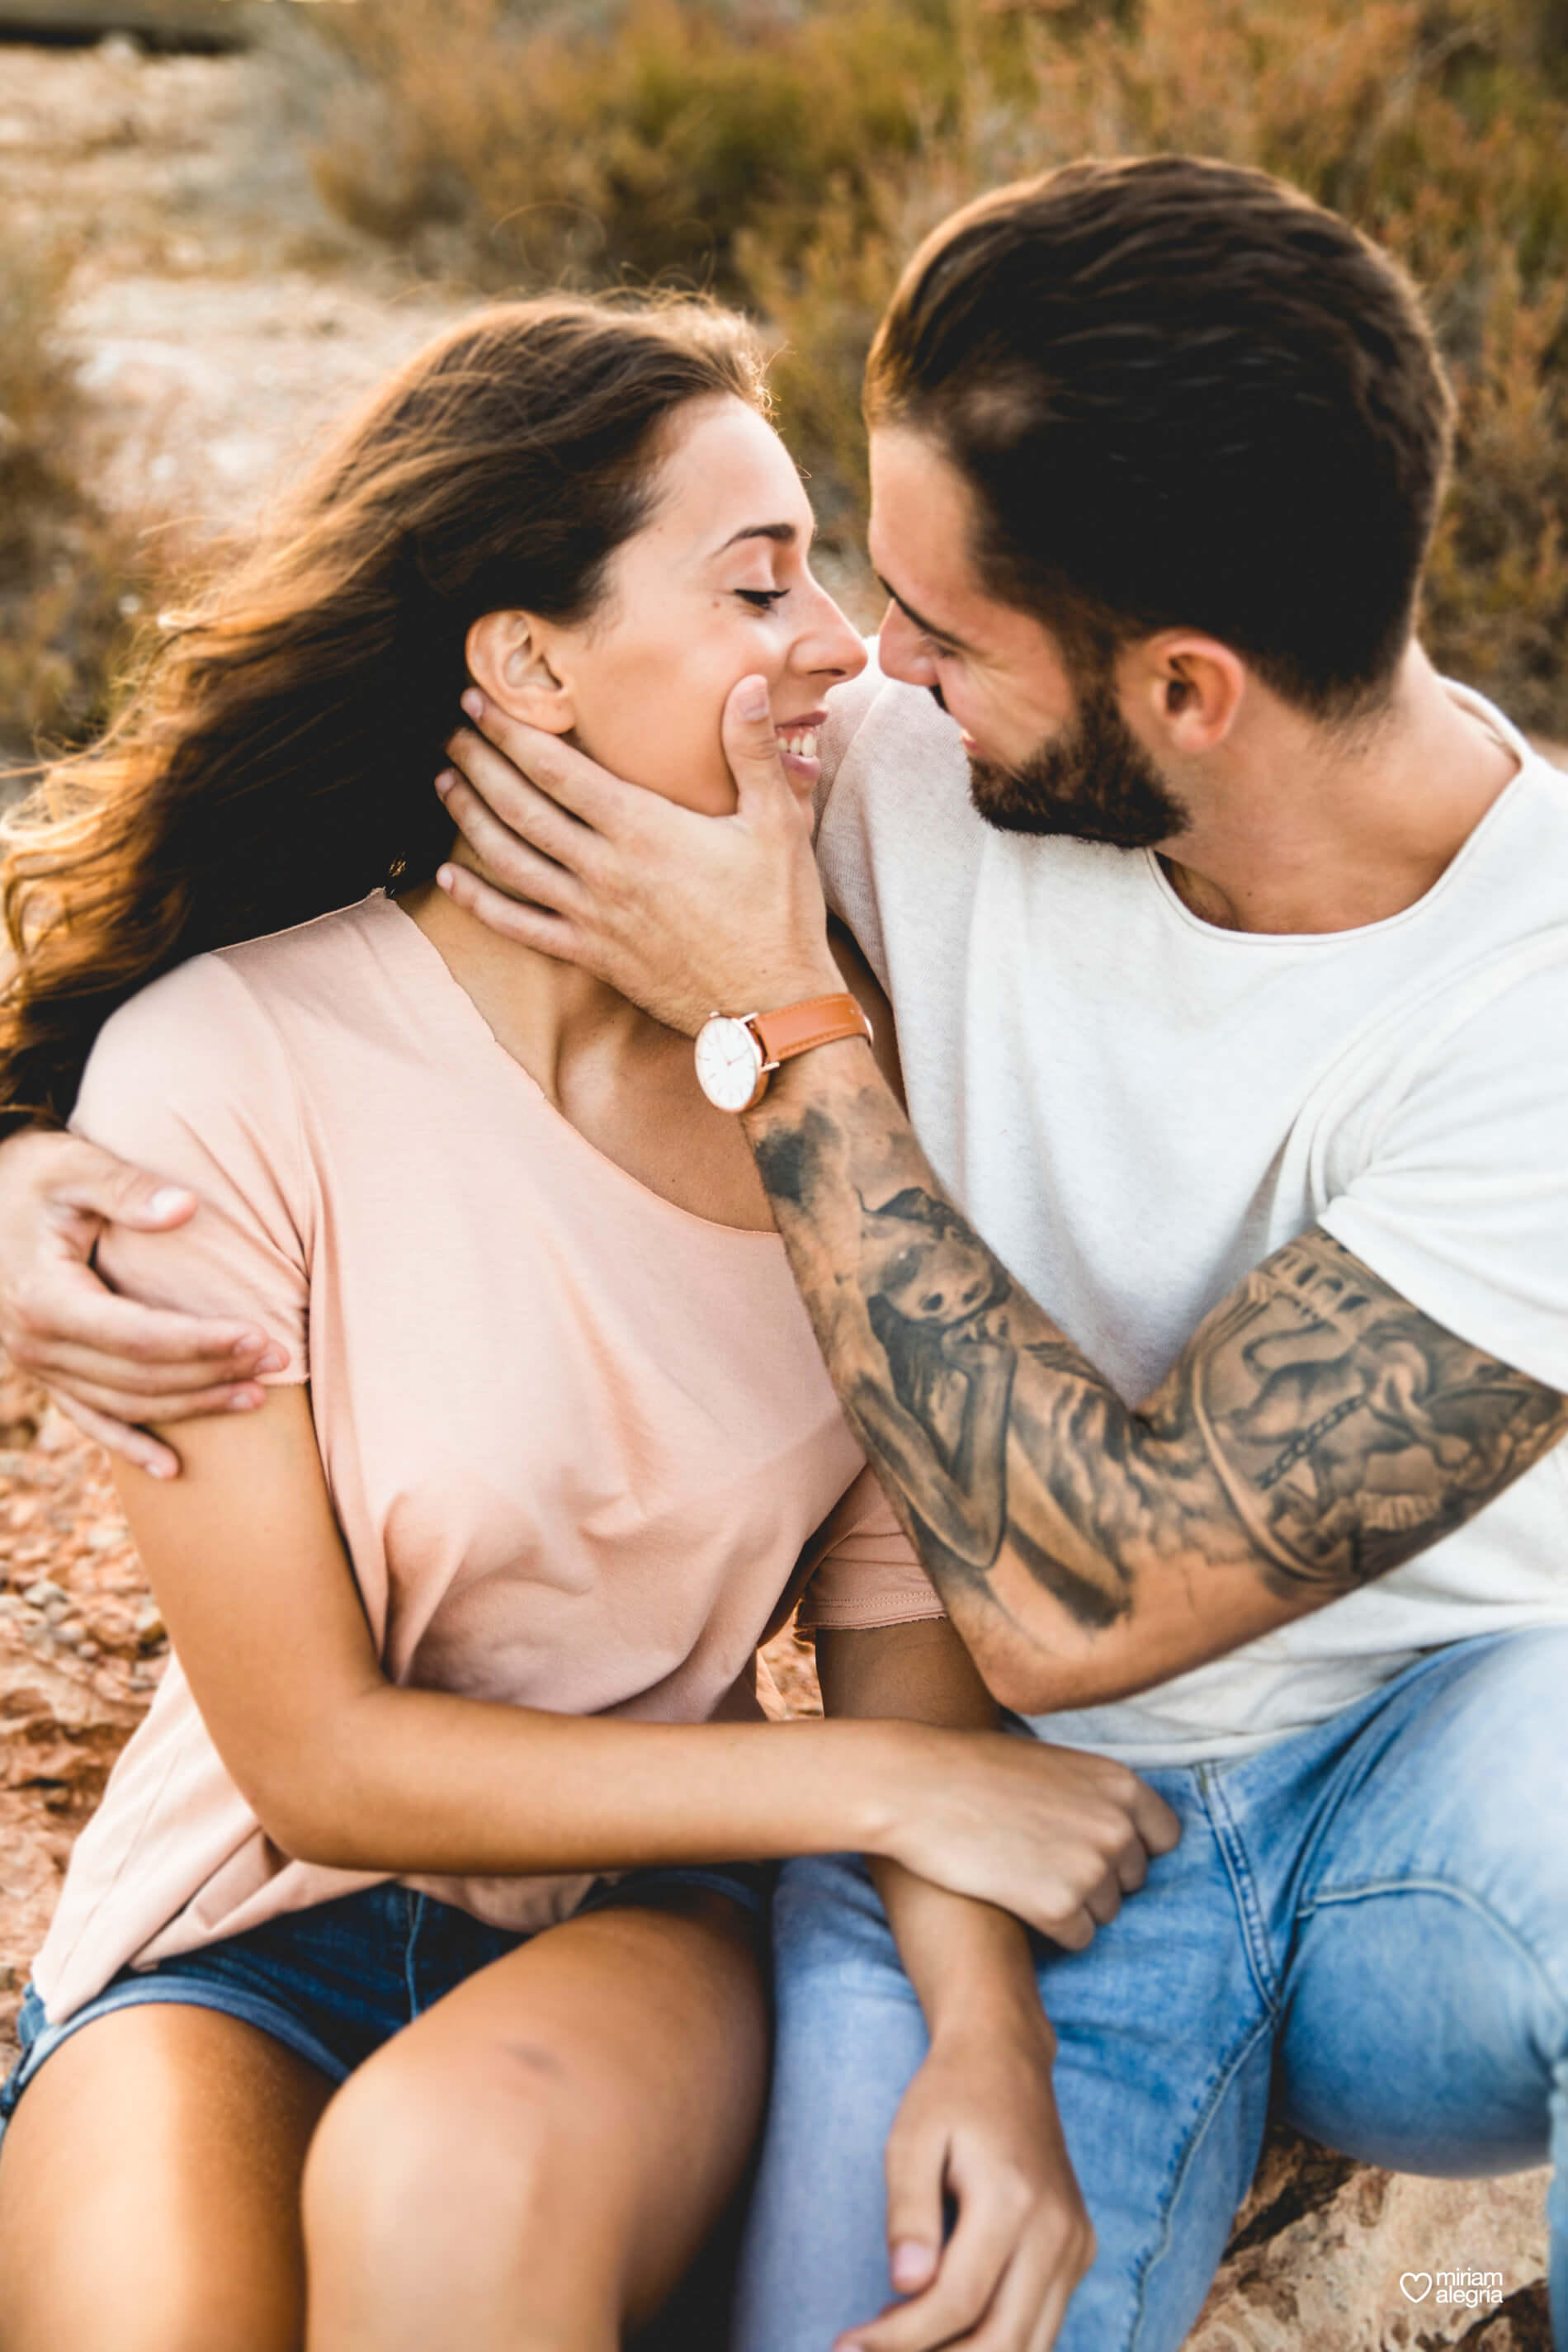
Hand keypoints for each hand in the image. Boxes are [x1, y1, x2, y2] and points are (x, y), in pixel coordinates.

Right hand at [0, 1128, 283, 1477]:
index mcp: (45, 1299)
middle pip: (140, 1377)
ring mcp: (36, 1365)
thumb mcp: (75, 1166)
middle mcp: (36, 1344)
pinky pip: (89, 1419)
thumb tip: (186, 1207)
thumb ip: (127, 1188)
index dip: (201, 1343)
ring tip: (257, 1396)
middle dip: (213, 1373)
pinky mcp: (43, 1371)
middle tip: (280, 1359)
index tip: (259, 1335)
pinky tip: (172, 1469)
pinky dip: (130, 1444)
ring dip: (192, 1406)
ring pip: (124, 1404)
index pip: (138, 1337)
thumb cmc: (35, 1177)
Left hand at [434, 675, 842, 1032]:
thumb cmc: (778, 912)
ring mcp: (591, 916)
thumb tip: (750, 683)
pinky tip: (449, 880)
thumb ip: (753, 751)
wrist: (772, 1005)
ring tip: (446, 783)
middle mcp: (605, 870)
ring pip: (510, 861)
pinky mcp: (590, 955)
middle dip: (479, 764)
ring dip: (469, 820)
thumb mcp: (778, 823)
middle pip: (520, 808)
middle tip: (450, 731)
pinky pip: (519, 926)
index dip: (511, 732)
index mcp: (643, 829)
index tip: (479, 702)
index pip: (557, 770)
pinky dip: (479, 902)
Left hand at [838, 2012, 1092, 2351]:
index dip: (899, 2338)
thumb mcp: (910, 2138)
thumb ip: (908, 2211)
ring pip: (1030, 2346)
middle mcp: (1057, 2229)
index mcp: (1013, 2198)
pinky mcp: (1078, 2251)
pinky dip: (995, 2343)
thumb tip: (904, 2285)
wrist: (1007, 2056)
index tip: (848, 2347)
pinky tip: (941, 2334)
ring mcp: (1075, 2244)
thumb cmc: (948, 2094)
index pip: (958, 2301)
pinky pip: (1041, 2324)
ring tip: (902, 2347)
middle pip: (1003, 2341)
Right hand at [885, 1728, 1179, 1947]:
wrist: (917, 1786)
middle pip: (1133, 1880)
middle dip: (1098, 1879)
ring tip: (1024, 1877)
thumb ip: (1093, 1795)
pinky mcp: (1059, 1908)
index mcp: (1121, 1784)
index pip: (1165, 1837)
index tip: (1096, 1850)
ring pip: (1106, 1913)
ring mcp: (1091, 1869)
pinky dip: (1053, 1930)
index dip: (1130, 1848)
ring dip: (1073, 1905)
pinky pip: (1078, 1939)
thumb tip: (1117, 1828)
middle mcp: (1117, 1826)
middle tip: (1044, 1863)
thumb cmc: (974, 1769)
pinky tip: (1017, 1903)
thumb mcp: (1052, 1764)